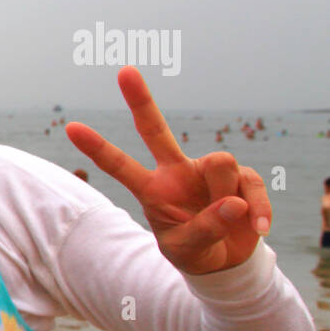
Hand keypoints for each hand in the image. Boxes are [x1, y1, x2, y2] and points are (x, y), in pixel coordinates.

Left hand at [66, 66, 269, 274]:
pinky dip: (258, 208)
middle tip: (124, 70)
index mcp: (153, 190)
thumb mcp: (189, 249)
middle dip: (140, 100)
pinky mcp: (241, 176)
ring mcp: (208, 171)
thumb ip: (205, 229)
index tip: (71, 127)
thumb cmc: (196, 252)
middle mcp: (177, 172)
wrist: (228, 260)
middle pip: (155, 130)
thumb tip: (234, 203)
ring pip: (221, 162)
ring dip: (227, 196)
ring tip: (228, 220)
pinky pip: (251, 183)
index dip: (97, 147)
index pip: (120, 165)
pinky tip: (259, 227)